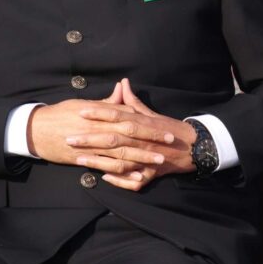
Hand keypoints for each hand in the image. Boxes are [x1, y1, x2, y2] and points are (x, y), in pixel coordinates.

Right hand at [27, 87, 173, 173]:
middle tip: (169, 145)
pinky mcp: (84, 158)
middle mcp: (98, 130)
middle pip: (130, 136)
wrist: (36, 129)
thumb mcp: (83, 103)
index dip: (148, 125)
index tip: (164, 128)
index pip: (129, 118)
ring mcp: (91, 145)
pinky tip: (137, 176)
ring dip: (142, 157)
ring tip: (158, 162)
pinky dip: (123, 172)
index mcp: (100, 115)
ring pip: (121, 153)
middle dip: (151, 141)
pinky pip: (107, 167)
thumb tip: (122, 90)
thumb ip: (106, 101)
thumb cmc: (60, 113)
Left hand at [71, 78, 195, 190]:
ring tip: (78, 160)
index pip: (116, 114)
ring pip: (119, 161)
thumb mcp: (151, 113)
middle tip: (69, 138)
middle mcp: (142, 140)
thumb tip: (122, 83)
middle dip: (89, 139)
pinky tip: (103, 178)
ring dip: (98, 161)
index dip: (98, 112)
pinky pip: (133, 180)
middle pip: (112, 138)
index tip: (80, 111)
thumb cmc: (168, 129)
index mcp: (140, 122)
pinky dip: (119, 181)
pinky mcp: (151, 173)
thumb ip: (133, 100)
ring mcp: (146, 158)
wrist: (193, 147)